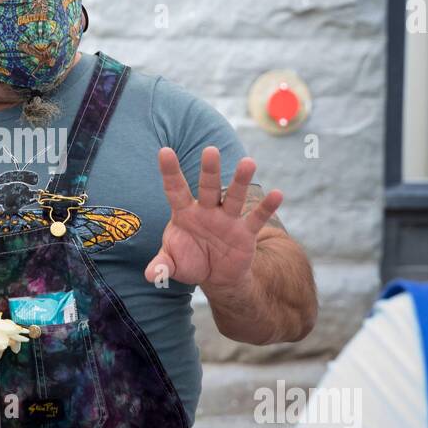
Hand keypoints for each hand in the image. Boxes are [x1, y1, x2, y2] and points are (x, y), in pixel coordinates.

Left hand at [144, 147, 282, 289]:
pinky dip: (266, 208)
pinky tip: (277, 194)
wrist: (215, 277)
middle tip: (210, 150)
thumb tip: (150, 275)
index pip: (175, 189)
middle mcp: (206, 211)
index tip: (164, 151)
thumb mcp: (172, 265)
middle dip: (209, 170)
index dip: (170, 171)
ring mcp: (227, 219)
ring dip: (240, 181)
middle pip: (208, 187)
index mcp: (184, 213)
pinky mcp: (245, 233)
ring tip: (248, 163)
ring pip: (233, 197)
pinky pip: (256, 218)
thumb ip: (161, 266)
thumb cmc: (189, 262)